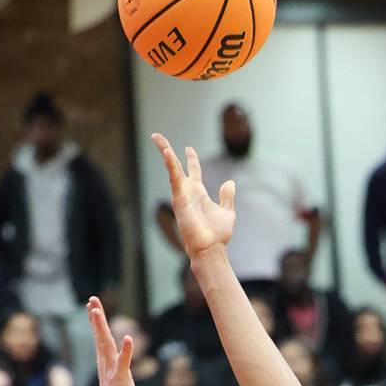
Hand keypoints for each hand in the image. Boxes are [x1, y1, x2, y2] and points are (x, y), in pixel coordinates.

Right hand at [88, 299, 135, 385]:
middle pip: (100, 335)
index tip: (92, 305)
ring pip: (106, 344)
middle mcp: (106, 362)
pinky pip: (123, 361)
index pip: (99, 337)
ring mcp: (112, 369)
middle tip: (92, 299)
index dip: (96, 321)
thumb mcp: (113, 378)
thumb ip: (112, 367)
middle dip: (96, 317)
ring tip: (96, 311)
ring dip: (101, 327)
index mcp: (104, 361)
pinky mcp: (121, 377)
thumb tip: (111, 360)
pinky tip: (127, 338)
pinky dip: (125, 350)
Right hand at [151, 133, 235, 261]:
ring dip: (164, 152)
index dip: (191, 159)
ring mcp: (182, 195)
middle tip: (156, 136)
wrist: (211, 249)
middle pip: (176, 166)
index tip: (188, 148)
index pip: (193, 170)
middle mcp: (188, 192)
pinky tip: (167, 152)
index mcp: (198, 192)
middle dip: (166, 150)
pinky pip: (174, 178)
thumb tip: (229, 182)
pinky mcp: (179, 199)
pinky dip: (170, 165)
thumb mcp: (227, 211)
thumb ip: (227, 196)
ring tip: (156, 137)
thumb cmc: (218, 234)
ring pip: (172, 168)